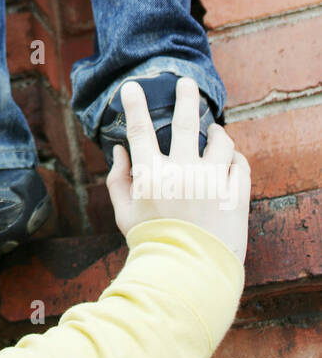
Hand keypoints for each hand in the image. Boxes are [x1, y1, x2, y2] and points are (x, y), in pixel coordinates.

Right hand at [107, 77, 249, 263]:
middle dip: (185, 96)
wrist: (190, 274)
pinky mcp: (235, 194)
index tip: (133, 87)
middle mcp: (183, 172)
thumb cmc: (152, 243)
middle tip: (185, 83)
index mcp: (151, 176)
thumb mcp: (124, 213)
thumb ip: (118, 179)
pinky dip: (234, 158)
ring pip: (222, 141)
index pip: (139, 130)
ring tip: (215, 130)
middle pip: (187, 122)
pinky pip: (240, 164)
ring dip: (218, 132)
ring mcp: (212, 182)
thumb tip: (120, 150)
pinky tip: (229, 158)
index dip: (133, 105)